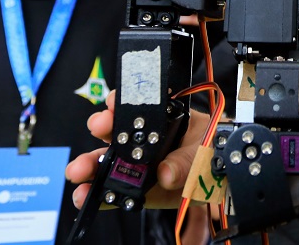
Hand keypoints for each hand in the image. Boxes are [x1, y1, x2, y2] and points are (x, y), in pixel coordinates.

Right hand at [66, 90, 209, 208]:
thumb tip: (166, 173)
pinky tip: (84, 196)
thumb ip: (187, 160)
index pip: (138, 104)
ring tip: (79, 171)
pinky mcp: (133, 188)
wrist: (219, 179)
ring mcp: (134, 164)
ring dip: (89, 164)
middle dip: (101, 127)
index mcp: (160, 119)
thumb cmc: (211, 150)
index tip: (113, 104)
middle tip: (98, 128)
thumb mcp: (205, 149)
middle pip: (115, 130)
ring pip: (105, 161)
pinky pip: (110, 191)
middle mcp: (142, 138)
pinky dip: (96, 195)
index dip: (123, 101)